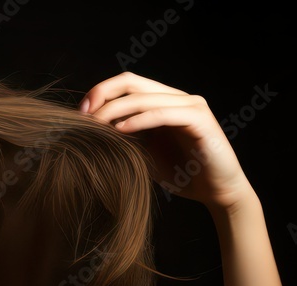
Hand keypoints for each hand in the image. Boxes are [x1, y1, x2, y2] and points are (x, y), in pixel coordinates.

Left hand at [79, 72, 254, 211]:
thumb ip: (126, 137)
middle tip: (83, 116)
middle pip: (133, 82)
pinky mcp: (200, 120)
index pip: (128, 84)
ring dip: (116, 110)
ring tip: (96, 125)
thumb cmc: (182, 174)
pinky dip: (139, 120)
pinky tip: (120, 130)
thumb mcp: (145, 153)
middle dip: (103, 96)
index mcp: (164, 101)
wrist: (217, 192)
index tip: (80, 113)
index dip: (101, 92)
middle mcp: (178, 98)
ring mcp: (191, 106)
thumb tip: (91, 130)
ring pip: (145, 97)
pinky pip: (163, 114)